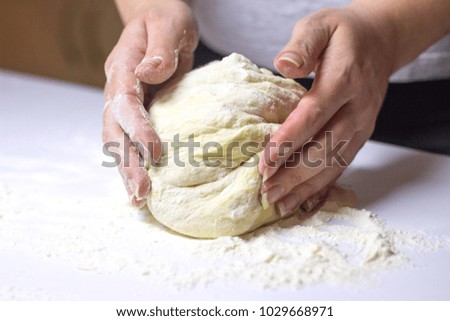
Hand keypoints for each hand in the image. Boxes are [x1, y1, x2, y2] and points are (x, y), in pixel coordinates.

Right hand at [102, 0, 197, 206]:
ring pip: (118, 140)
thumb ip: (160, 48)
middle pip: (114, 130)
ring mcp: (125, 102)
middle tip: (142, 193)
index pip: (124, 102)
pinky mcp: (138, 111)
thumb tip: (148, 72)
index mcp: (123, 67)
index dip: (137, 128)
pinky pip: (130, 139)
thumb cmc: (166, 20)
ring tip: (139, 200)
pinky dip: (135, 162)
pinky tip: (144, 184)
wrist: (160, 21)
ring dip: (127, 170)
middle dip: (126, 163)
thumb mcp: (169, 25)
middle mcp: (118, 88)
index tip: (154, 152)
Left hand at [259, 7, 395, 215]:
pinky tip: (304, 201)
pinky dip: (322, 186)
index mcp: (344, 79)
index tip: (264, 163)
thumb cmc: (343, 35)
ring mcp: (362, 126)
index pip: (313, 116)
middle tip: (266, 191)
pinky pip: (342, 166)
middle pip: (324, 148)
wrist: (379, 43)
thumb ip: (303, 44)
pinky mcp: (360, 136)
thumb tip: (283, 64)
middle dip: (293, 174)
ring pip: (334, 163)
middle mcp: (357, 108)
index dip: (288, 141)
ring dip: (305, 186)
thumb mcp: (320, 25)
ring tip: (279, 203)